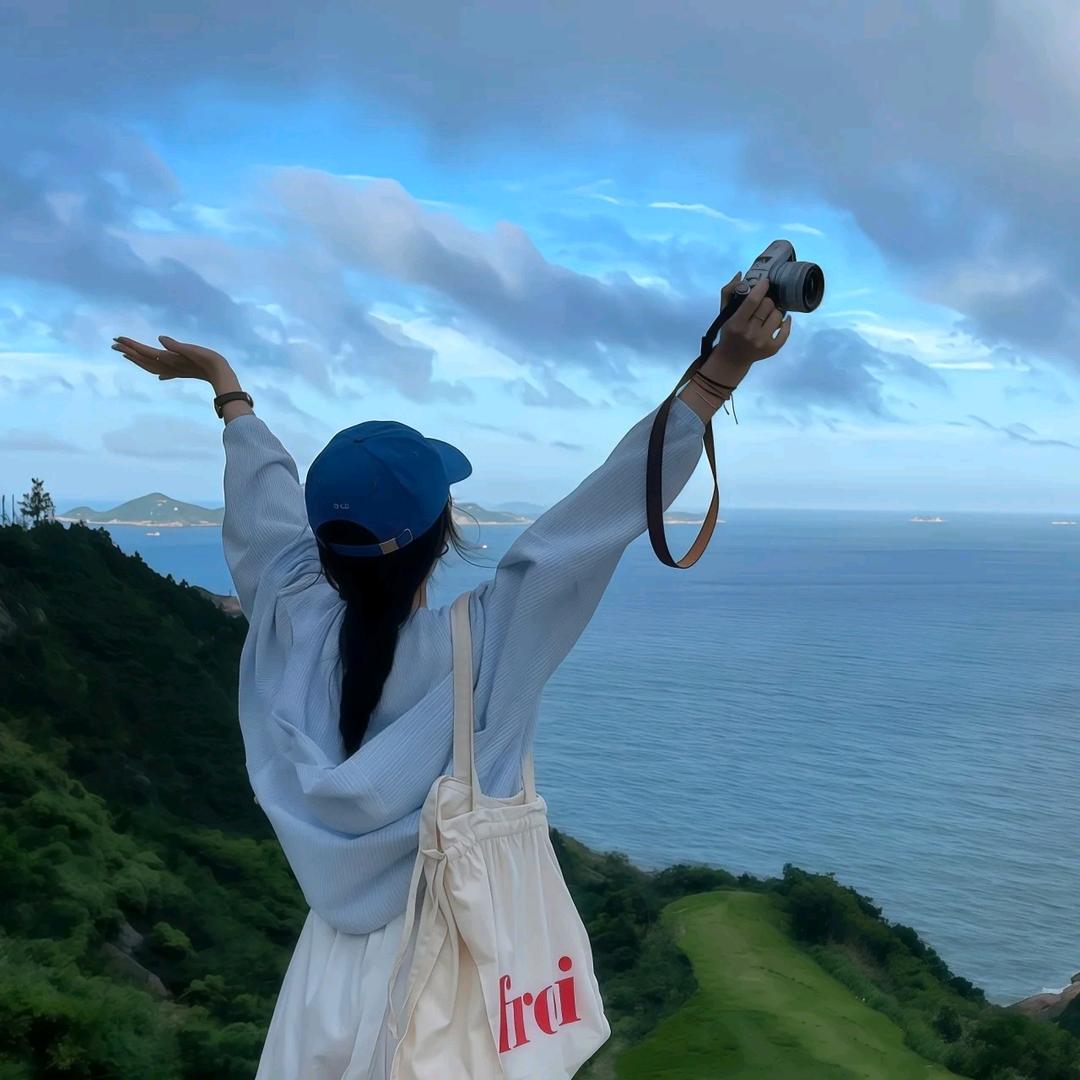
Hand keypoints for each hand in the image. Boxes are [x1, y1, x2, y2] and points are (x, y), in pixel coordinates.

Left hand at [111, 334, 229, 383]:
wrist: (221, 374)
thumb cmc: (208, 360)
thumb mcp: (192, 349)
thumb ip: (176, 345)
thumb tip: (161, 338)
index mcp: (169, 359)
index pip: (144, 351)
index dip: (130, 345)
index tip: (117, 339)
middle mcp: (168, 366)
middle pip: (142, 359)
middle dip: (127, 351)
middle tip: (114, 345)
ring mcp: (172, 370)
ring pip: (148, 366)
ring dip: (136, 360)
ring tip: (125, 354)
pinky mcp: (178, 371)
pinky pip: (159, 370)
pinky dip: (151, 368)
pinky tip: (153, 372)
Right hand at [709, 273, 792, 372]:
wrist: (731, 359)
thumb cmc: (728, 333)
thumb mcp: (723, 313)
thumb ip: (729, 292)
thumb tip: (741, 275)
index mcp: (736, 324)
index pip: (753, 301)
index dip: (761, 288)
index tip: (765, 282)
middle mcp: (750, 334)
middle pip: (768, 305)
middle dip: (766, 301)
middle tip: (762, 304)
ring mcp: (762, 342)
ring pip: (778, 315)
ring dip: (774, 312)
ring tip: (767, 315)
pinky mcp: (772, 349)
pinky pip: (786, 330)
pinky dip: (786, 323)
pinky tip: (782, 321)